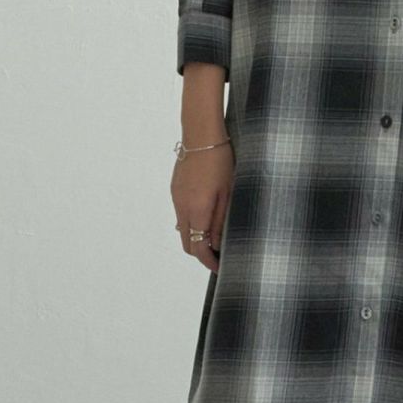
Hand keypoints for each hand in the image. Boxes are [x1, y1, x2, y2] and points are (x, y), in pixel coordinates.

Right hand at [171, 139, 233, 273]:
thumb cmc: (220, 161)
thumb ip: (220, 221)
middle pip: (187, 242)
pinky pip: (180, 214)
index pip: (198, 248)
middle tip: (219, 255)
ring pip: (182, 229)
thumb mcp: (228, 193)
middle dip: (201, 253)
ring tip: (215, 236)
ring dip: (196, 237)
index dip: (208, 262)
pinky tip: (206, 216)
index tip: (219, 267)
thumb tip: (216, 244)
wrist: (201, 135)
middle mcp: (182, 207)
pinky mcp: (175, 190)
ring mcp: (176, 198)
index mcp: (197, 210)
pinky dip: (191, 222)